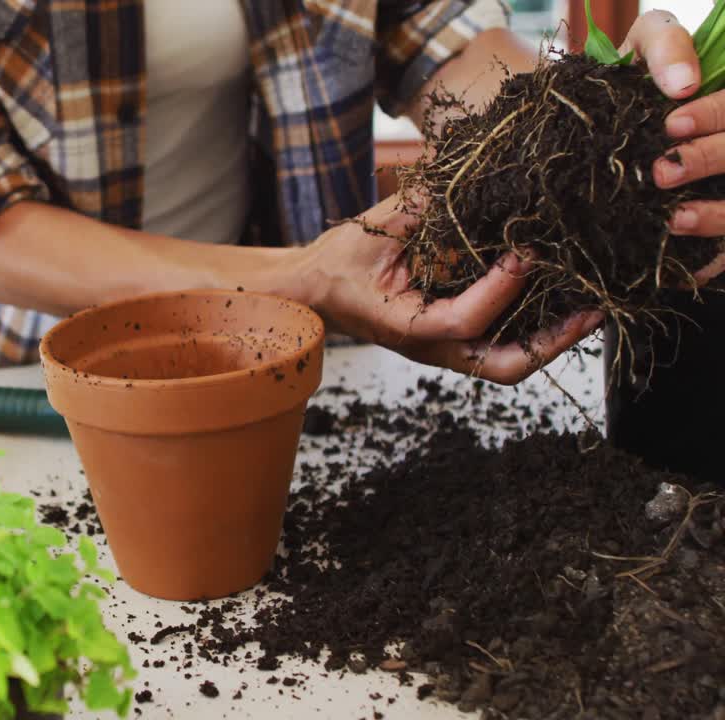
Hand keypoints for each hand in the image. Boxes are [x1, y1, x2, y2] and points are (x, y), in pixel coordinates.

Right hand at [299, 195, 602, 384]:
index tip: (526, 251)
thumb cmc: (337, 263)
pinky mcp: (453, 336)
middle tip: (591, 310)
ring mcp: (445, 347)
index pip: (464, 320)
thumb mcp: (375, 229)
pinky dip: (534, 324)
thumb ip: (422, 208)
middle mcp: (431, 347)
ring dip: (553, 336)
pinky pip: (501, 340)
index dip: (501, 288)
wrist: (313, 289)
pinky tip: (560, 296)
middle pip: (503, 365)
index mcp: (406, 327)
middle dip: (552, 341)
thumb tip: (470, 177)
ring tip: (591, 304)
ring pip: (509, 359)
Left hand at [622, 10, 724, 282]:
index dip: (714, 114)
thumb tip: (683, 81)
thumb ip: (667, 49)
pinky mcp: (722, 225)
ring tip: (674, 220)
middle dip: (709, 160)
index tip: (670, 124)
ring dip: (717, 216)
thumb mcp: (651, 45)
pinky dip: (711, 261)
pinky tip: (685, 270)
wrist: (612, 114)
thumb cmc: (639, 77)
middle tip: (661, 171)